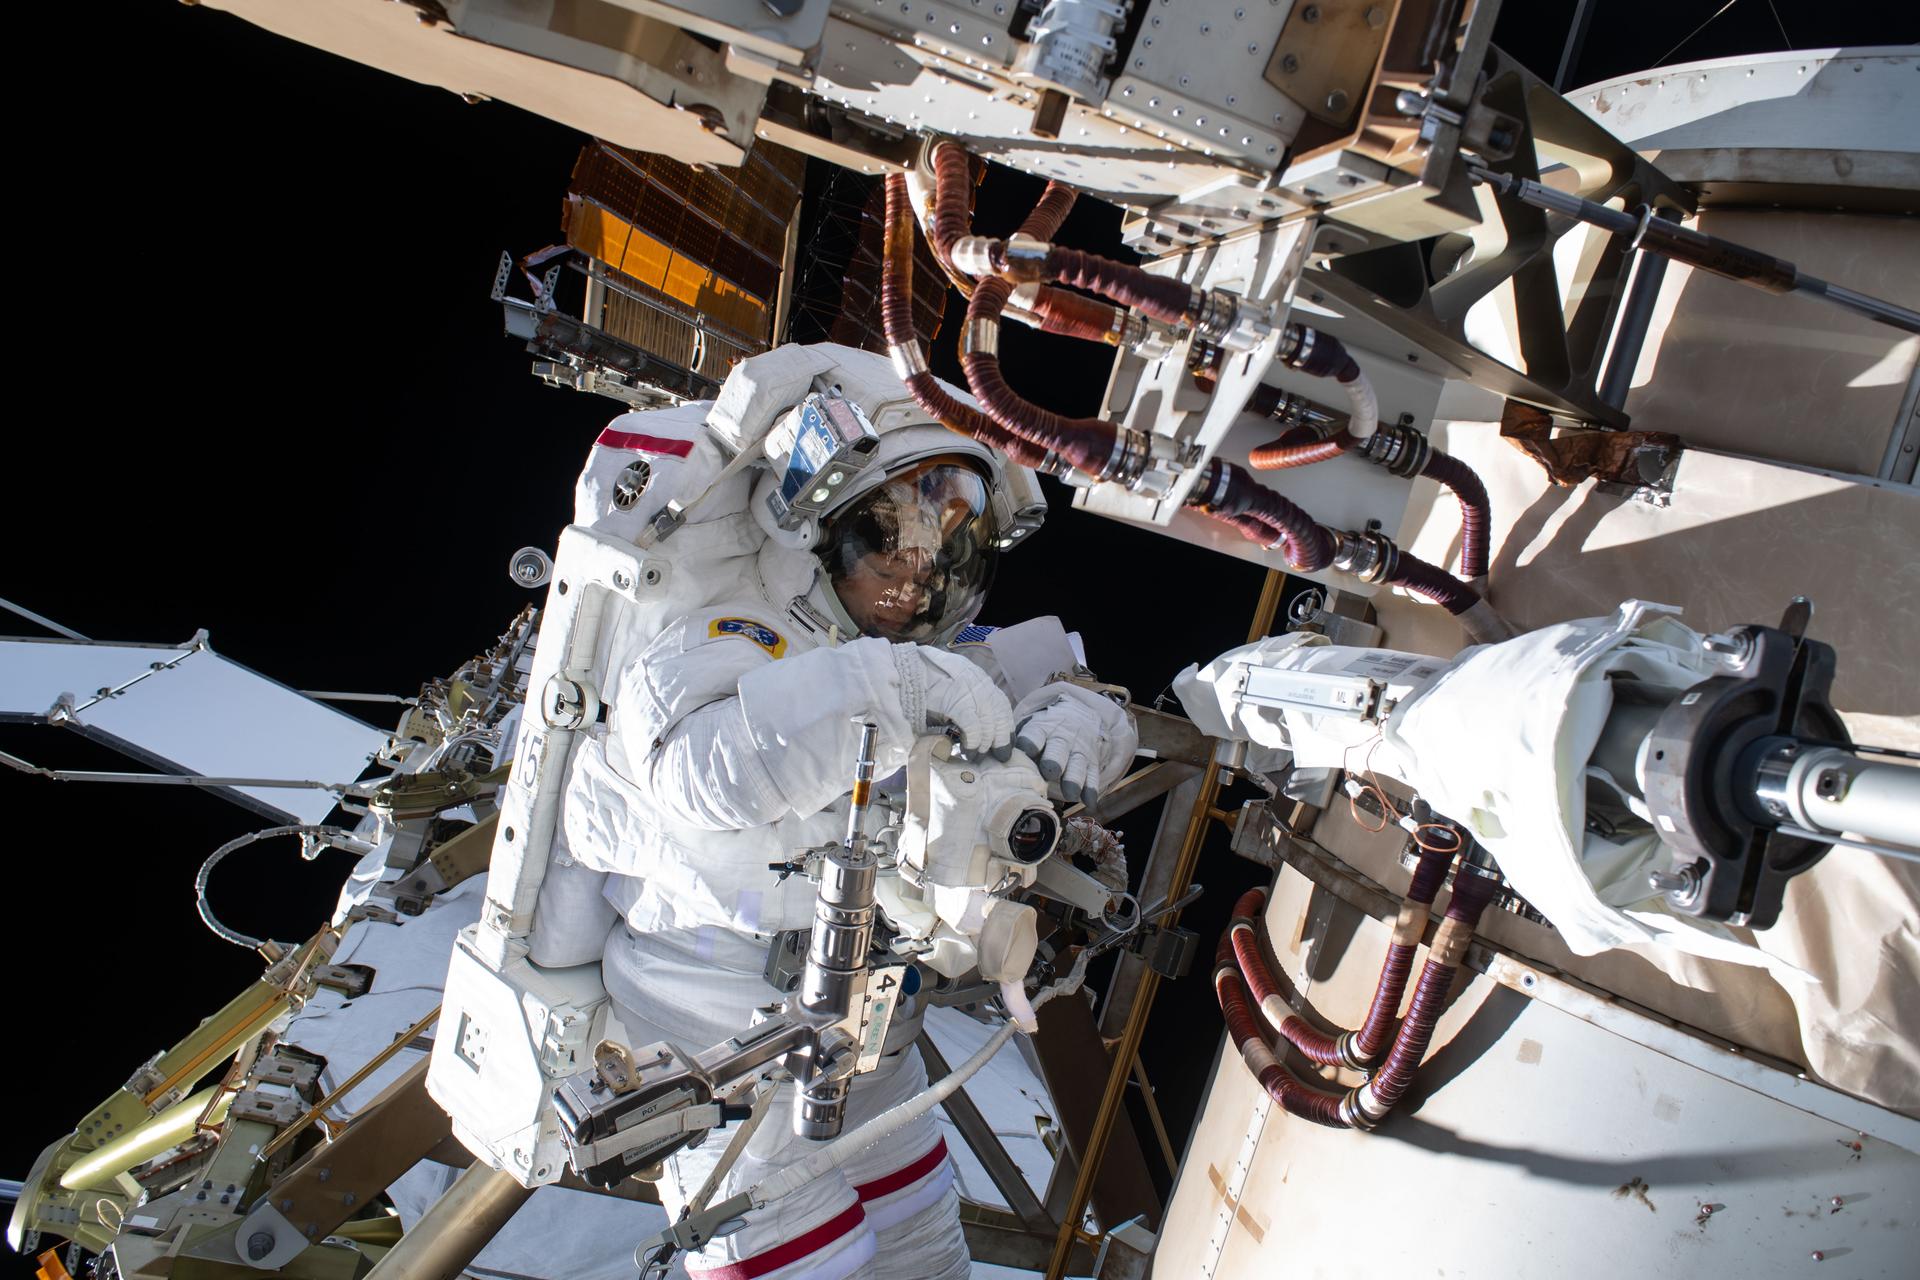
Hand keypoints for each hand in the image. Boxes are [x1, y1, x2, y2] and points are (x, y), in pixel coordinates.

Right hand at [906, 646, 1015, 757]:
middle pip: (999, 711)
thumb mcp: (946, 695)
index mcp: (975, 676)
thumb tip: (978, 731)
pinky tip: (968, 748)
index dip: (1005, 725)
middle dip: (1000, 736)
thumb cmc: (917, 689)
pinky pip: (973, 723)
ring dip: (986, 741)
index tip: (1004, 744)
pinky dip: (974, 738)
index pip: (1000, 702)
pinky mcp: (954, 697)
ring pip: (989, 718)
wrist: (897, 676)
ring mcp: (966, 686)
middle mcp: (975, 678)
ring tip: (976, 754)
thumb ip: (962, 707)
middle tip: (995, 756)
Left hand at [1012, 683, 1137, 805]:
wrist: (1077, 718)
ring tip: (1070, 794)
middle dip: (1054, 761)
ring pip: (1077, 763)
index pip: (1035, 734)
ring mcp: (1078, 749)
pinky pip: (1092, 774)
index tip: (1026, 752)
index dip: (1031, 743)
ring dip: (1074, 779)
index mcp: (1041, 729)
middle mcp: (1061, 738)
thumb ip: (1017, 747)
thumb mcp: (1032, 731)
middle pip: (1058, 749)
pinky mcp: (1092, 761)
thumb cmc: (1044, 734)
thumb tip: (991, 765)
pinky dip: (1091, 789)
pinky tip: (1089, 802)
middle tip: (1050, 773)